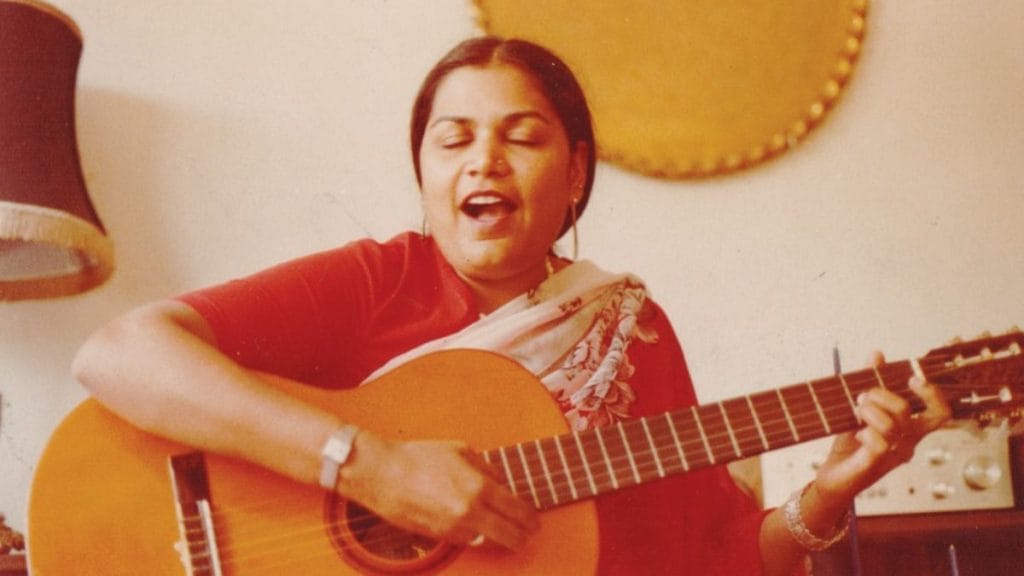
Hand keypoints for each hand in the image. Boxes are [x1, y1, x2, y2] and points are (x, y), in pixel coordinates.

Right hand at [337, 431, 538, 549]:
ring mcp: (453, 528)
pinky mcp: (439, 537)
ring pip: (488, 540)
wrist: (382, 474)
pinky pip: (467, 539)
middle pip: (509, 535)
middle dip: (524, 535)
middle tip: (530, 533)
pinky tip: (478, 525)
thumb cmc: (419, 458)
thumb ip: (487, 468)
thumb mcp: (461, 451)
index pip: (518, 511)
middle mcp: (469, 512)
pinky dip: (476, 533)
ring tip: (507, 531)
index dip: (531, 518)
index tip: (536, 520)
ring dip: (499, 536)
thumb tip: (501, 483)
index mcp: (479, 487)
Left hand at [813, 352, 951, 506]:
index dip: (934, 393)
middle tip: (861, 397)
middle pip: (907, 411)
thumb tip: (877, 354)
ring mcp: (893, 455)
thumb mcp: (860, 410)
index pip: (940, 413)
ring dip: (868, 411)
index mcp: (910, 430)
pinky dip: (866, 432)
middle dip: (881, 395)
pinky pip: (880, 443)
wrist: (833, 478)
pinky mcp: (875, 464)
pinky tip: (856, 435)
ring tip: (855, 413)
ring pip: (892, 425)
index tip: (912, 379)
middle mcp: (907, 443)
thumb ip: (870, 381)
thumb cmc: (850, 446)